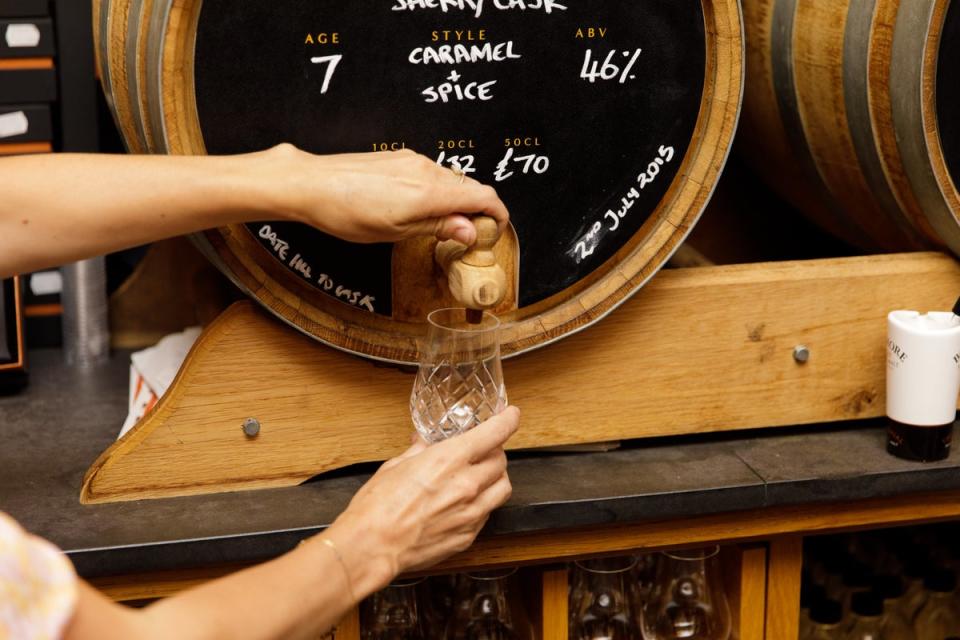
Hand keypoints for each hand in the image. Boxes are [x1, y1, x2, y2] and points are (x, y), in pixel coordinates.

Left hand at [258, 144, 509, 244]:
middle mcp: (426, 169)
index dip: (498, 214)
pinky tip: (419, 209)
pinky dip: (437, 192)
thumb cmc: (346, 210)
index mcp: (430, 190)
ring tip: (440, 227)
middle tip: (467, 236)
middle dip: (477, 211)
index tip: (495, 230)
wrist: (311, 183)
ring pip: (450, 181)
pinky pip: (431, 174)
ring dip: (455, 203)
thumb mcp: (396, 231)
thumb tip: (470, 231)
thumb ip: (438, 228)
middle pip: (470, 187)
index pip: (484, 195)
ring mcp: (412, 160)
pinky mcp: (399, 157)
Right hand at [323, 407, 519, 592]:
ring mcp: (470, 513)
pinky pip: (487, 514)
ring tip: (480, 477)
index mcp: (449, 460)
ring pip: (503, 488)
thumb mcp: (397, 465)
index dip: (508, 420)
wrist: (372, 546)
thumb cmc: (377, 507)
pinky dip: (483, 504)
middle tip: (482, 451)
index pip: (494, 433)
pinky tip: (465, 503)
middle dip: (494, 451)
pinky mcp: (467, 536)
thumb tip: (426, 443)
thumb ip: (420, 451)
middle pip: (501, 460)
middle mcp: (466, 485)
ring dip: (495, 478)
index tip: (511, 415)